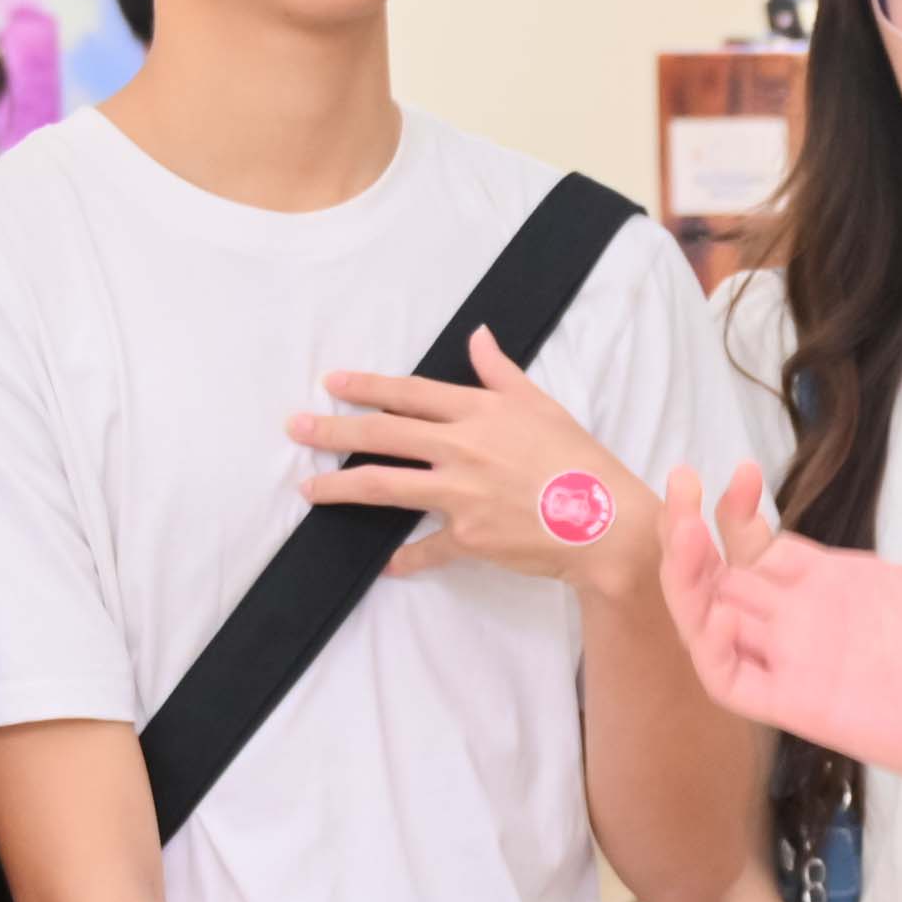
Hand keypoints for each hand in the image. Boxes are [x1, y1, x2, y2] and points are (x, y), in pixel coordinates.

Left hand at [294, 333, 654, 596]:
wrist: (605, 521)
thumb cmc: (578, 460)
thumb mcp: (542, 405)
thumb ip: (501, 373)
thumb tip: (478, 337)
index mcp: (479, 413)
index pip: (410, 394)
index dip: (367, 387)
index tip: (332, 383)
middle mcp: (462, 448)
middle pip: (383, 436)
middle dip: (333, 431)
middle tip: (296, 428)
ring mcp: (460, 494)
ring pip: (386, 487)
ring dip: (342, 489)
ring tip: (309, 491)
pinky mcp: (468, 537)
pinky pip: (426, 549)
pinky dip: (406, 559)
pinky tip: (387, 565)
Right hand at [657, 445, 901, 792]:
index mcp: (845, 591)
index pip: (760, 552)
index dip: (735, 514)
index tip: (737, 471)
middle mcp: (815, 626)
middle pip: (723, 581)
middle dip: (689, 532)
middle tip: (683, 480)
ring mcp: (805, 664)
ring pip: (713, 625)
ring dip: (683, 578)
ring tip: (681, 526)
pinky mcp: (807, 705)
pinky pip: (730, 682)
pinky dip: (703, 642)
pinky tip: (705, 599)